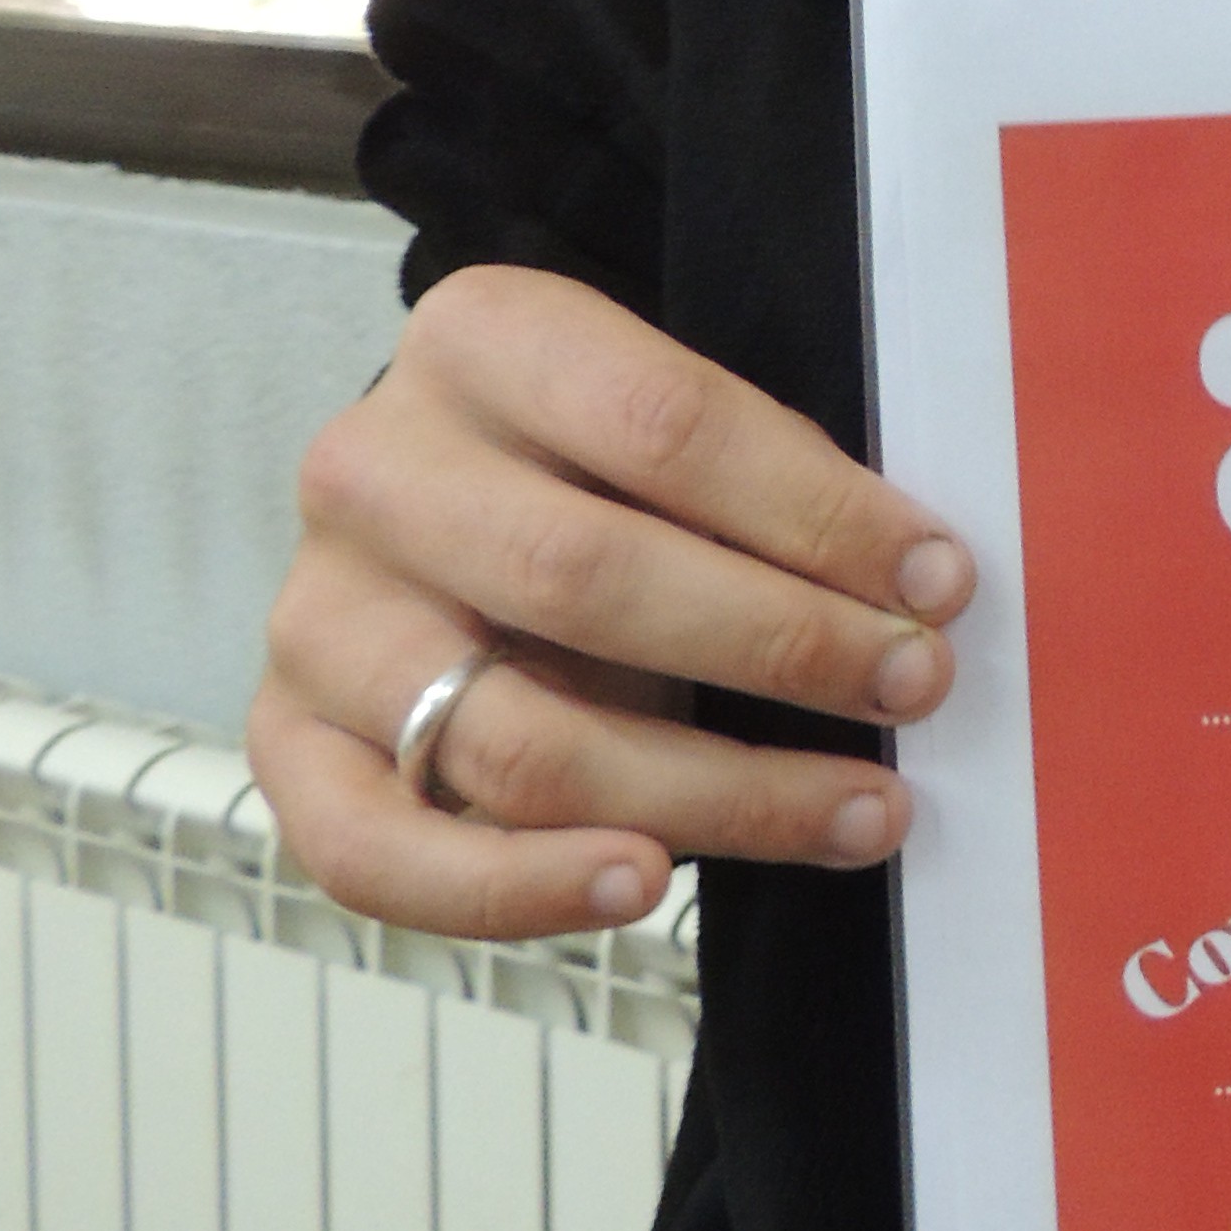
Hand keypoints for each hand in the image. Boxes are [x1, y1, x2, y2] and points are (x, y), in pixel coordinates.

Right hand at [252, 265, 970, 940]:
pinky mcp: (290, 743)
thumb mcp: (675, 429)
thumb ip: (770, 485)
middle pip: (584, 575)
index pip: (662, 424)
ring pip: (513, 738)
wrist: (450, 494)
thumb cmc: (600, 469)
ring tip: (860, 809)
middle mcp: (375, 467)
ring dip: (713, 793)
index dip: (816, 513)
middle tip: (915, 684)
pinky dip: (521, 891)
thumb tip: (921, 593)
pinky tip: (649, 882)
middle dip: (779, 643)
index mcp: (483, 339)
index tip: (939, 580)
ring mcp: (321, 614)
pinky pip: (384, 855)